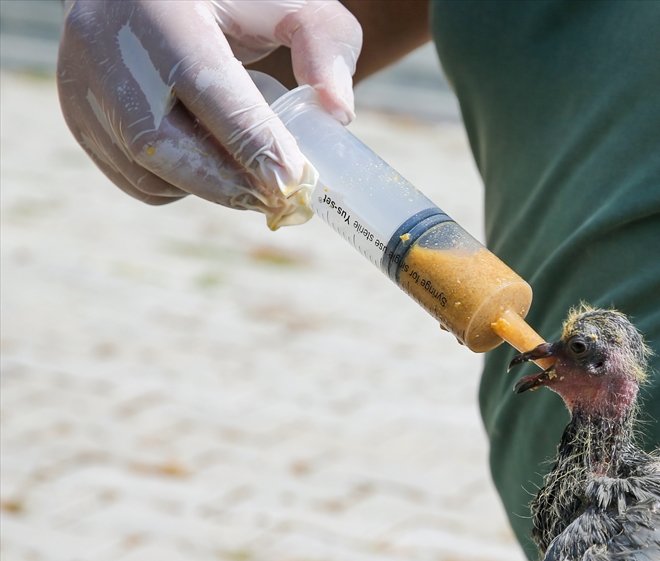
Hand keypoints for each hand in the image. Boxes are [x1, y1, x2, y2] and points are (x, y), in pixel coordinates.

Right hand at [57, 0, 361, 227]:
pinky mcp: (78, 111)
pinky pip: (131, 175)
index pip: (207, 88)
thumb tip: (338, 113)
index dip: (252, 143)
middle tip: (281, 199)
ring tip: (251, 176)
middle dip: (228, 182)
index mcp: (161, 9)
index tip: (294, 180)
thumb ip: (325, 46)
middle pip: (161, 141)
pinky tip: (210, 163)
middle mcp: (107, 43)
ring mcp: (82, 80)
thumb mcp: (293, 1)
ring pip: (144, 168)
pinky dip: (177, 184)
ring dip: (205, 186)